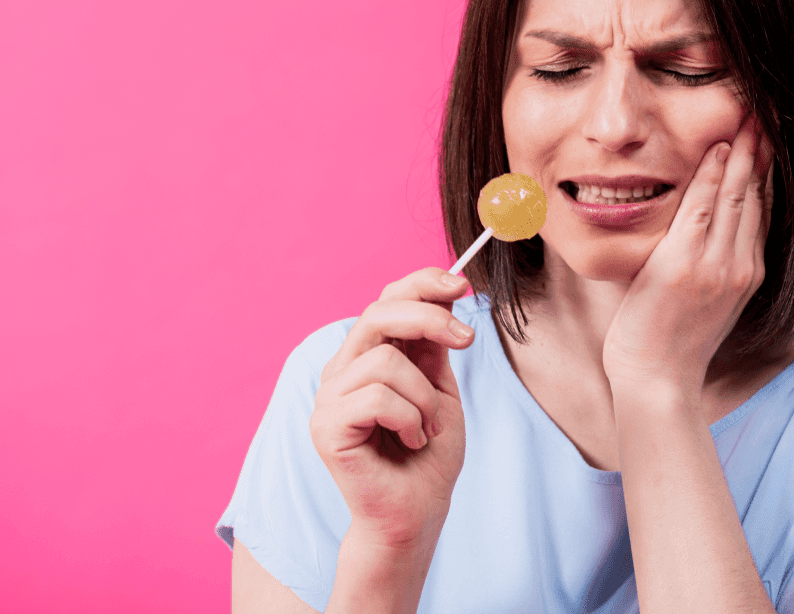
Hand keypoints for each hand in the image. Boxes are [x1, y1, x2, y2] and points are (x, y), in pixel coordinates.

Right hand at [309, 267, 474, 549]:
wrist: (419, 511)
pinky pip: (377, 398)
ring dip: (424, 397)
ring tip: (428, 427)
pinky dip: (409, 419)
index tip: (462, 286)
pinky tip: (412, 441)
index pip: (386, 300)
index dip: (421, 283)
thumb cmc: (429, 454)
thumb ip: (433, 344)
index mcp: (368, 356)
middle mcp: (342, 370)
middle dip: (429, 319)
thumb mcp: (440, 386)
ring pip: (386, 362)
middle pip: (378, 314)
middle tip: (467, 340)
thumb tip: (444, 293)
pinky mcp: (326, 427)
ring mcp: (329, 398)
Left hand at [601, 112, 773, 393]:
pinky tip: (716, 149)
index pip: (761, 210)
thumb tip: (693, 236)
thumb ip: (705, 265)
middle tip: (765, 113)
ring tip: (748, 117)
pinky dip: (710, 176)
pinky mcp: (687, 265)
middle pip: (756, 196)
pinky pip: (703, 209)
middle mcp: (741, 266)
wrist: (657, 381)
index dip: (765, 171)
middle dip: (761, 152)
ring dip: (742, 153)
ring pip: (735, 196)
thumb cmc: (669, 344)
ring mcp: (717, 265)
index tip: (766, 139)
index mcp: (747, 273)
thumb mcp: (701, 301)